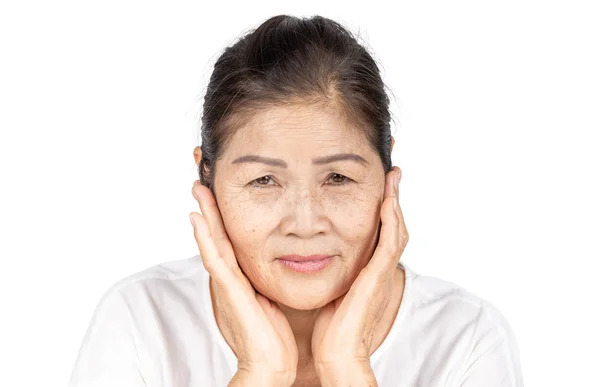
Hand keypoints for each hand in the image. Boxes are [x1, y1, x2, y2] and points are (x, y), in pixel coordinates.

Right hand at [189, 181, 297, 384]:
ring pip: (211, 241)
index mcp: (240, 276)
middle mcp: (228, 277)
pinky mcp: (229, 292)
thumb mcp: (271, 298)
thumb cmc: (274, 335)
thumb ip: (267, 280)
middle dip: (208, 205)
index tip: (220, 187)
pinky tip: (197, 219)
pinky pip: (215, 260)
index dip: (222, 212)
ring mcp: (226, 283)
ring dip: (203, 214)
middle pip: (215, 233)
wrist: (271, 364)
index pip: (228, 236)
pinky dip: (204, 239)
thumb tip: (283, 263)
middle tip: (201, 177)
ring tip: (197, 188)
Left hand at [311, 167, 407, 379]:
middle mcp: (377, 268)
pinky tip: (387, 200)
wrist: (335, 355)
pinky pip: (390, 243)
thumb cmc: (328, 328)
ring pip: (395, 228)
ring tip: (393, 176)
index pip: (377, 230)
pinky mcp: (378, 278)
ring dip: (395, 200)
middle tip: (393, 171)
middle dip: (393, 197)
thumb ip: (324, 271)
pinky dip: (391, 220)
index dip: (380, 206)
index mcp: (365, 270)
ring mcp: (380, 272)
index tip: (377, 183)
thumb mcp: (328, 290)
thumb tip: (305, 255)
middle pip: (392, 224)